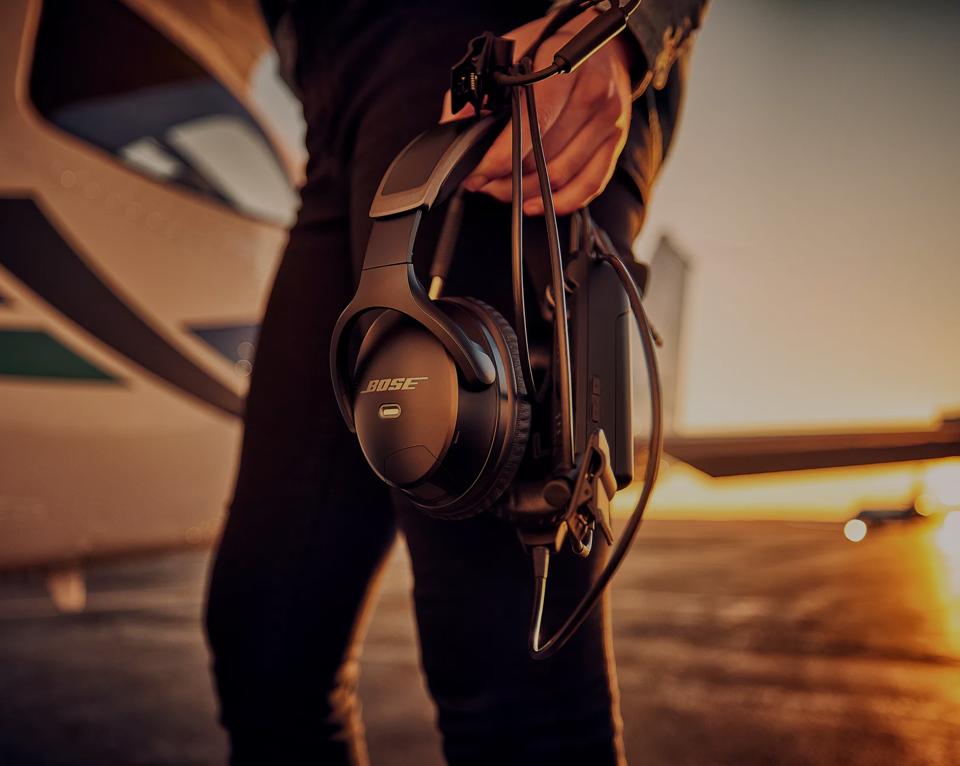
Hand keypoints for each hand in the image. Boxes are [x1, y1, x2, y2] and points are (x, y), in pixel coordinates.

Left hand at [440, 9, 632, 216]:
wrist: (605, 44)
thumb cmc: (556, 46)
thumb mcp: (516, 50)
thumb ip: (483, 87)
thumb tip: (455, 124)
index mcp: (566, 68)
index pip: (531, 123)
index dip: (499, 156)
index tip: (477, 173)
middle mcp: (593, 96)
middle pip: (543, 156)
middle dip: (505, 178)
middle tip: (482, 183)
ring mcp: (608, 123)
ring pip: (560, 176)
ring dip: (526, 192)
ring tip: (501, 191)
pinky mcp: (615, 143)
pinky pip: (589, 185)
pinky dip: (561, 203)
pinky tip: (536, 205)